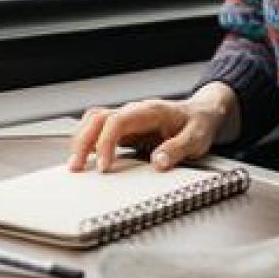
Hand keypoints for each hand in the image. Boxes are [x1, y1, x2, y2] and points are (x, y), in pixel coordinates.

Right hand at [67, 82, 238, 172]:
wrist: (202, 113)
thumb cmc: (198, 124)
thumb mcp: (197, 138)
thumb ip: (178, 149)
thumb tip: (158, 162)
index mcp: (151, 111)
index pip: (118, 121)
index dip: (106, 142)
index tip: (105, 166)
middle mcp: (135, 111)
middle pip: (99, 118)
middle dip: (84, 141)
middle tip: (77, 167)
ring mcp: (128, 118)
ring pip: (94, 120)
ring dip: (81, 140)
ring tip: (76, 164)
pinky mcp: (125, 128)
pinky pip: (99, 129)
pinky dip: (87, 141)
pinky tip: (85, 158)